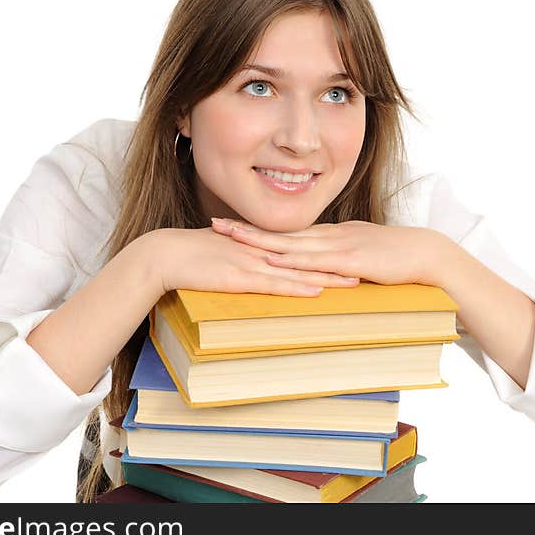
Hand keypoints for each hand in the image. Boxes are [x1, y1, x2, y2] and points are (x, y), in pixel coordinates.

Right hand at [148, 227, 361, 296]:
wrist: (168, 255)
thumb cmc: (193, 255)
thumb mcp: (227, 251)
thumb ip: (247, 255)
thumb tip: (263, 261)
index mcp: (260, 243)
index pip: (301, 247)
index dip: (327, 250)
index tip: (351, 254)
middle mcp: (261, 250)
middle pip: (308, 257)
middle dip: (337, 263)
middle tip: (366, 267)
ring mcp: (252, 263)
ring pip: (297, 271)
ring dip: (326, 277)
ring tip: (353, 281)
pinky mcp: (240, 278)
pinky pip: (273, 285)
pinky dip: (296, 288)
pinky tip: (315, 291)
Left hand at [210, 218, 447, 286]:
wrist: (428, 254)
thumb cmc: (399, 258)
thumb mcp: (364, 255)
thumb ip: (343, 261)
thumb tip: (326, 271)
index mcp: (333, 235)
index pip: (289, 232)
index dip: (260, 229)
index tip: (234, 227)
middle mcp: (330, 236)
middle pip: (281, 232)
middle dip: (247, 229)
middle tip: (216, 225)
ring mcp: (339, 246)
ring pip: (291, 242)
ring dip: (259, 240)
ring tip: (230, 237)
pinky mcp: (349, 260)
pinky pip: (314, 260)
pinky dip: (290, 259)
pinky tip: (270, 258)